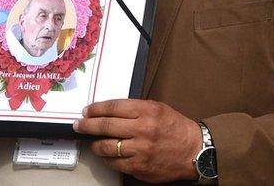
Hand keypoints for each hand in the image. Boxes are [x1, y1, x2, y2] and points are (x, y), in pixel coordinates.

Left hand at [74, 99, 202, 182]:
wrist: (194, 151)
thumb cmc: (176, 128)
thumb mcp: (158, 108)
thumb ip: (135, 109)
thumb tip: (108, 112)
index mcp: (147, 111)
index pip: (113, 107)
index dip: (95, 109)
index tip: (87, 111)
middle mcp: (143, 129)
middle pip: (105, 126)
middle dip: (87, 125)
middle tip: (79, 125)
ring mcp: (140, 150)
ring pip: (107, 147)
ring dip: (95, 145)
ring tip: (92, 143)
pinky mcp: (139, 167)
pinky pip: (115, 163)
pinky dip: (108, 159)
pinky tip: (107, 155)